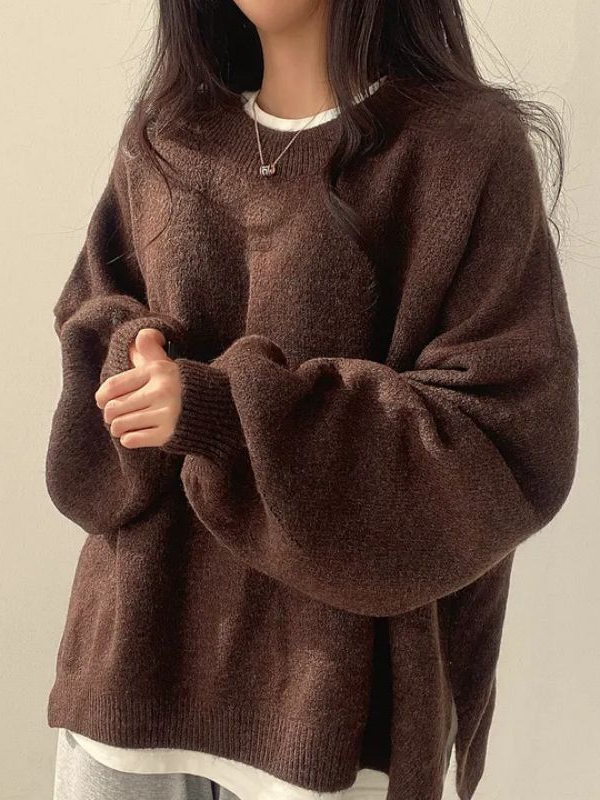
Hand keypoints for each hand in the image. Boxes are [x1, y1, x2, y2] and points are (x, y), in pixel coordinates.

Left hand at [95, 328, 181, 447]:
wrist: (218, 409)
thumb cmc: (185, 386)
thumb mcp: (169, 365)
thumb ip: (151, 350)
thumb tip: (142, 335)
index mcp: (156, 371)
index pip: (114, 385)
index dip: (101, 396)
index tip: (101, 402)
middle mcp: (160, 391)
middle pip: (114, 407)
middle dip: (109, 415)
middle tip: (114, 417)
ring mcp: (165, 413)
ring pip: (121, 424)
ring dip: (117, 428)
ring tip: (122, 428)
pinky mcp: (168, 433)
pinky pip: (133, 439)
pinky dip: (128, 439)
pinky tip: (133, 436)